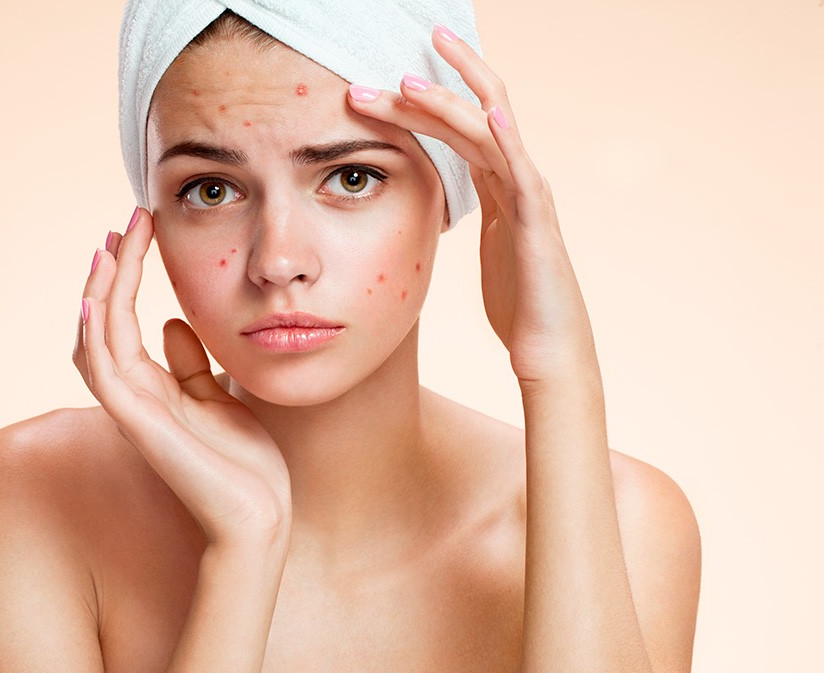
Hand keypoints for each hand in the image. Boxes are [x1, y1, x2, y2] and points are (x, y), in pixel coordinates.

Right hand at [72, 208, 292, 547]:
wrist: (260, 516)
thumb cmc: (245, 464)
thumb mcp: (219, 397)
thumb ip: (191, 364)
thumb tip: (172, 322)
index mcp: (151, 388)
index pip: (123, 319)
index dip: (126, 273)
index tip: (141, 227)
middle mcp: (134, 395)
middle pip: (103, 320)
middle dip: (112, 269)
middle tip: (127, 221)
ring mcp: (133, 410)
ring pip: (96, 340)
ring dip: (99, 290)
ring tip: (110, 246)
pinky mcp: (141, 425)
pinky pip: (104, 373)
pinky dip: (95, 336)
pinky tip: (96, 301)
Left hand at [348, 24, 598, 386]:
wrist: (549, 348)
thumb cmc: (519, 303)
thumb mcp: (487, 244)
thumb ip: (470, 214)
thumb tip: (437, 199)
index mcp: (500, 183)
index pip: (457, 127)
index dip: (419, 104)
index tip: (372, 91)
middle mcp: (518, 177)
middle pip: (472, 114)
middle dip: (426, 90)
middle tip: (376, 75)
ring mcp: (531, 195)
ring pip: (490, 132)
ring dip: (450, 105)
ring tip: (409, 83)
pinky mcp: (538, 224)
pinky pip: (523, 174)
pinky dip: (508, 141)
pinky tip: (489, 117)